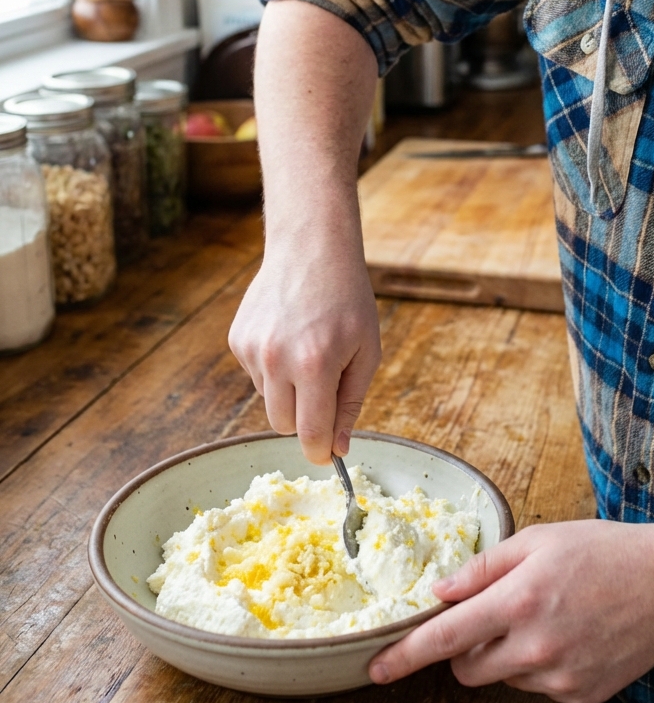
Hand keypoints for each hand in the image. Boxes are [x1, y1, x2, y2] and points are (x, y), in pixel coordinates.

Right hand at [228, 220, 381, 464]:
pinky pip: (256, 376)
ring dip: (289, 391)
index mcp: (315, 365)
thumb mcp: (366, 351)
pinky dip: (273, 369)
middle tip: (326, 391)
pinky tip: (289, 337)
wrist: (311, 248)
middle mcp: (276, 360)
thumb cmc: (348, 299)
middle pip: (283, 426)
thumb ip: (351, 404)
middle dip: (305, 421)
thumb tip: (339, 449)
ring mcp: (252, 349)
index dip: (321, 451)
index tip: (330, 454)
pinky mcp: (237, 340)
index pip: (310, 434)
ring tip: (308, 350)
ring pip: (269, 401)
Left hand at [369, 519, 653, 702]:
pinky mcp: (580, 695)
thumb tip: (439, 592)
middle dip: (465, 648)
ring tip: (548, 616)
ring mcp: (560, 677)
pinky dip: (541, 666)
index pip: (446, 638)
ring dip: (507, 654)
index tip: (376, 669)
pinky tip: (571, 635)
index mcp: (520, 601)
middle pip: (467, 668)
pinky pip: (538, 688)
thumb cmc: (604, 552)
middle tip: (494, 615)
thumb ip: (484, 569)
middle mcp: (536, 646)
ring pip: (503, 678)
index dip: (405, 655)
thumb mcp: (539, 540)